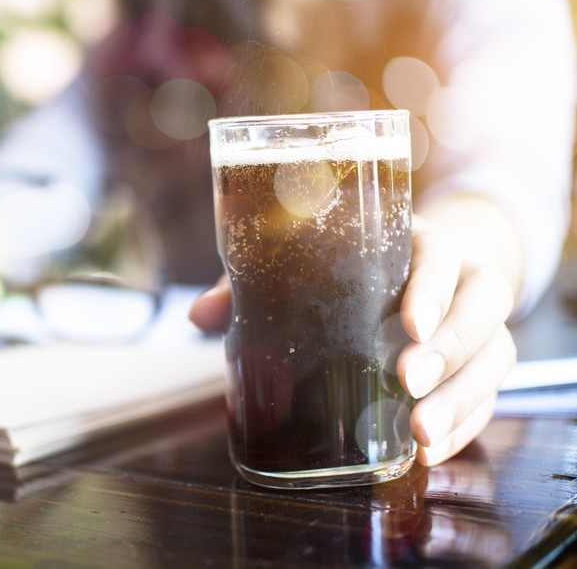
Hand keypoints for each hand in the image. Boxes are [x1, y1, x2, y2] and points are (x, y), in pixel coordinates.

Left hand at [188, 216, 515, 466]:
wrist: (405, 282)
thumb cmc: (345, 271)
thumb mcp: (302, 270)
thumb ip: (252, 286)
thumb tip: (200, 315)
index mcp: (416, 245)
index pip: (441, 255)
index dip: (434, 287)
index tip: (409, 323)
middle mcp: (458, 281)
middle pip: (484, 306)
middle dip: (452, 347)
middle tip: (410, 381)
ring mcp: (475, 325)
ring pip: (496, 354)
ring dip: (464, 396)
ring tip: (420, 433)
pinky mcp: (478, 366)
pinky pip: (490, 395)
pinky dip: (466, 425)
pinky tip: (431, 451)